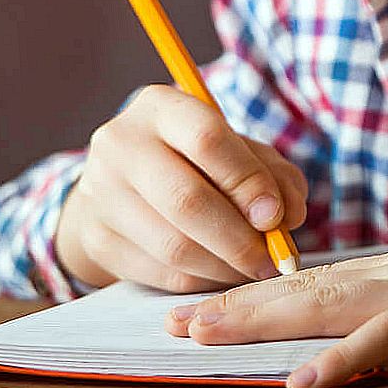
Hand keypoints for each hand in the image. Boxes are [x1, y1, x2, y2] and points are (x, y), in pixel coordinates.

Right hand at [54, 84, 307, 292]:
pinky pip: (161, 273)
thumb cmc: (193, 162)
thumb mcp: (235, 151)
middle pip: (187, 200)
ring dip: (225, 267)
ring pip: (175, 245)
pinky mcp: (97, 239)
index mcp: (160, 107)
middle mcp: (120, 144)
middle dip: (240, 239)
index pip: (207, 139)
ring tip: (252, 268)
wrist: (119, 187)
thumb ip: (272, 174)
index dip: (249, 182)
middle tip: (272, 259)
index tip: (278, 216)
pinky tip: (220, 273)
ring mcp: (101, 193)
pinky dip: (202, 281)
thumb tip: (289, 215)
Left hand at [164, 164, 387, 387]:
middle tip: (170, 318)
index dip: (263, 295)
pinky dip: (342, 359)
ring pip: (322, 304)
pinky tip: (300, 380)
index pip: (320, 283)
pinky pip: (387, 338)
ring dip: (256, 320)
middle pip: (301, 289)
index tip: (215, 305)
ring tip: (197, 333)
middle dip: (234, 306)